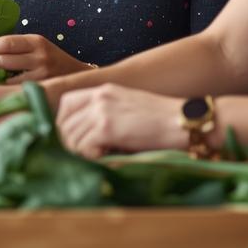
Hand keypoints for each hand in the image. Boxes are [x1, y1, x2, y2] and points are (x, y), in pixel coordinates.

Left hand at [0, 34, 92, 82]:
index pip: (7, 42)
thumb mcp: (38, 46)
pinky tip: (2, 87)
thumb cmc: (52, 60)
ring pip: (7, 77)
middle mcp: (39, 57)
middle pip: (4, 59)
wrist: (78, 76)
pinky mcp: (40, 89)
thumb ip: (18, 46)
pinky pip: (15, 89)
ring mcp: (41, 75)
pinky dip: (5, 88)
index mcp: (37, 41)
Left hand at [56, 84, 189, 158]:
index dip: (66, 124)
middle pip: (64, 123)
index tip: (76, 139)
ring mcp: (101, 111)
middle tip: (89, 153)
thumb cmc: (161, 120)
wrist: (183, 121)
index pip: (66, 104)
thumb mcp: (128, 108)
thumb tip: (84, 138)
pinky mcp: (107, 128)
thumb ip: (105, 115)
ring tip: (101, 155)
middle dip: (71, 143)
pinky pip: (83, 147)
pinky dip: (92, 156)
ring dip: (81, 151)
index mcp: (103, 90)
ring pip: (71, 137)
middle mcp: (99, 97)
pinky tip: (108, 155)